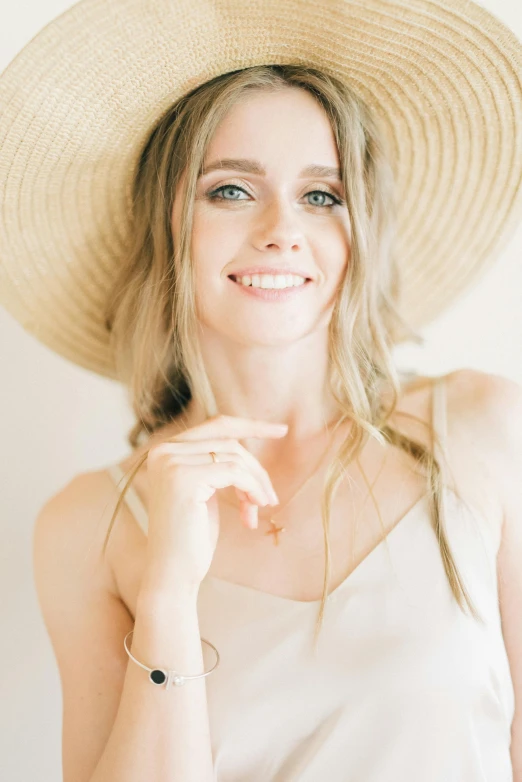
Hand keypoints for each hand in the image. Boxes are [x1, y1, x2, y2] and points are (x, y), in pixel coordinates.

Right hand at [140, 415, 287, 594]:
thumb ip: (217, 463)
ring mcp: (171, 463)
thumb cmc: (192, 537)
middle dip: (256, 468)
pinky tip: (252, 512)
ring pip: (235, 456)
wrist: (172, 574)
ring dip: (255, 483)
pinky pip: (234, 472)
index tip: (281, 430)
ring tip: (258, 509)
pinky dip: (251, 490)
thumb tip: (249, 439)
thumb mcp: (205, 491)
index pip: (216, 425)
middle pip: (229, 440)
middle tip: (270, 498)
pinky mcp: (184, 478)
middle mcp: (163, 451)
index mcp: (165, 450)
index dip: (251, 425)